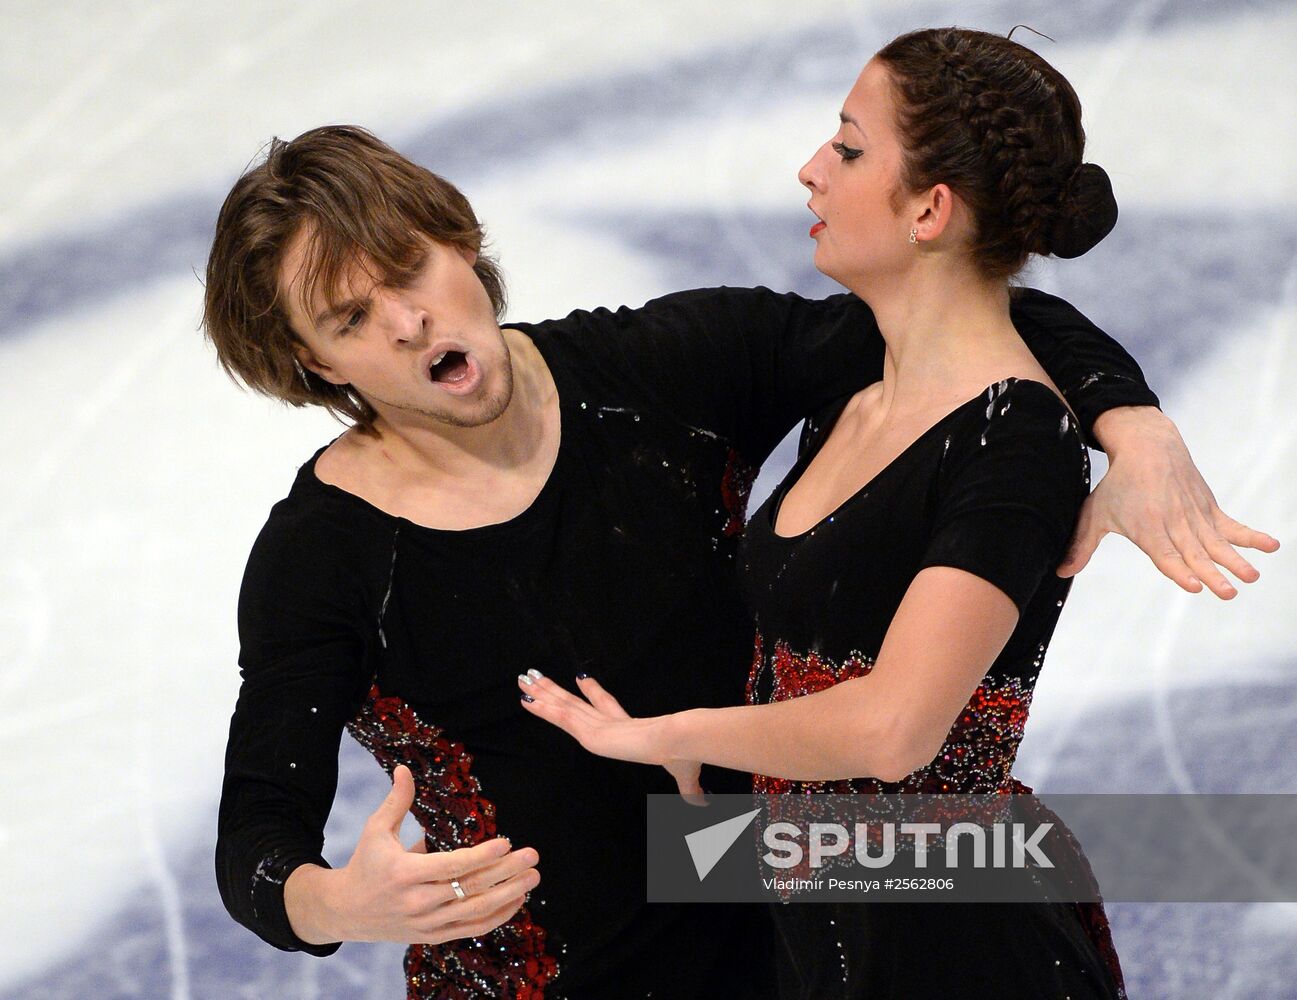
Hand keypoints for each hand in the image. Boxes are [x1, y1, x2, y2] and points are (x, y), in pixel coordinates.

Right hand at [284, 765, 539, 944]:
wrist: (346, 911)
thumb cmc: (366, 863)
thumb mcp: (376, 830)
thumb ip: (396, 801)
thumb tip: (404, 768)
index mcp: (404, 874)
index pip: (451, 866)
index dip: (481, 856)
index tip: (506, 842)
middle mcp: (417, 902)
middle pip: (470, 889)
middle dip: (506, 873)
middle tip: (533, 856)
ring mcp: (427, 923)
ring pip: (475, 912)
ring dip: (509, 895)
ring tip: (532, 877)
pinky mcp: (432, 937)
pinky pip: (471, 929)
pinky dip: (496, 917)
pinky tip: (516, 900)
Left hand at [519, 671, 705, 802]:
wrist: (682, 742)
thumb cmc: (684, 756)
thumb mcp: (686, 777)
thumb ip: (689, 789)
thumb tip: (703, 803)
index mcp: (630, 728)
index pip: (605, 706)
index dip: (592, 692)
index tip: (580, 678)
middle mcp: (610, 722)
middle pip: (575, 703)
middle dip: (554, 690)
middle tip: (534, 675)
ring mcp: (599, 725)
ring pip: (563, 706)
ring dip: (541, 693)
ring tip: (522, 678)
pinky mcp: (593, 732)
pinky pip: (561, 718)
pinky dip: (543, 708)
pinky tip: (526, 699)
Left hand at [1060, 407, 1278, 597]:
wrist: (1146, 445)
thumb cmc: (1117, 484)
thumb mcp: (1094, 513)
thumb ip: (1081, 545)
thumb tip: (1060, 572)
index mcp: (1147, 527)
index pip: (1165, 554)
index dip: (1179, 571)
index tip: (1195, 586)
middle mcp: (1174, 522)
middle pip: (1195, 552)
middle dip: (1213, 573)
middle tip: (1229, 593)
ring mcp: (1194, 514)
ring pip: (1216, 542)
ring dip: (1236, 559)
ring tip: (1252, 577)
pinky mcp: (1209, 507)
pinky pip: (1232, 524)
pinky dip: (1251, 535)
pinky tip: (1272, 546)